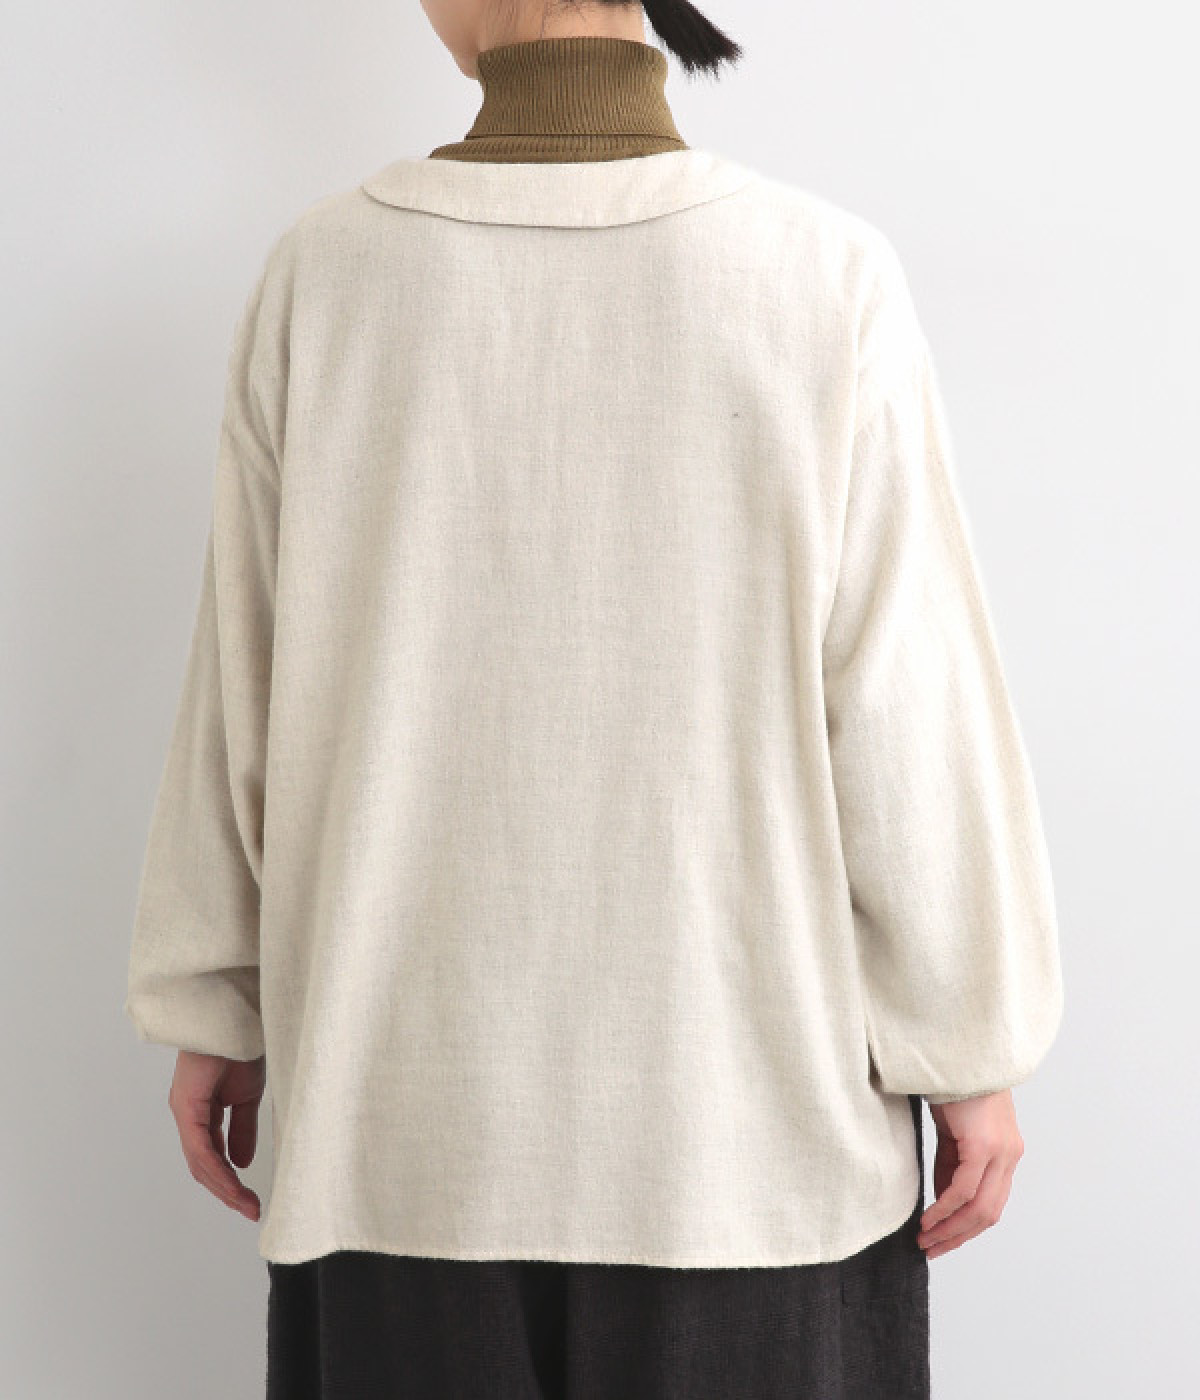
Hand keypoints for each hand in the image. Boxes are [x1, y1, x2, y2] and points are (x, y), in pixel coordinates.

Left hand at [167, 1050, 265, 1221]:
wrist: (235, 1018)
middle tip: (250, 1209)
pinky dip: (218, 1169)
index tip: (250, 1200)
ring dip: (223, 1187)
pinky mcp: (187, 1107)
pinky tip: (234, 1183)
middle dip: (226, 1191)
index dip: (229, 1180)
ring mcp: (184, 1111)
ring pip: (199, 1162)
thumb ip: (243, 1129)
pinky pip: (201, 1148)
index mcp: (200, 1111)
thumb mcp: (246, 1097)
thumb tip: (242, 1162)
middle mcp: (187, 1114)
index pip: (211, 1156)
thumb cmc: (239, 1047)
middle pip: (202, 1166)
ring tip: (246, 1204)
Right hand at [917, 1089, 1023, 1258]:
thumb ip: (953, 1165)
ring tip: (927, 1238)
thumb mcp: (954, 1133)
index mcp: (1006, 1153)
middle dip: (958, 1236)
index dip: (966, 1227)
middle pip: (989, 1213)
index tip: (942, 1239)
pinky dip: (946, 1208)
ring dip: (951, 1228)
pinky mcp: (983, 1146)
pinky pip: (964, 1190)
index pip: (991, 1204)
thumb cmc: (955, 1087)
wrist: (959, 1055)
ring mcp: (999, 1152)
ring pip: (980, 1208)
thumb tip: (945, 1200)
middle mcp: (1009, 1156)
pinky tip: (929, 1217)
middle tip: (932, 1248)